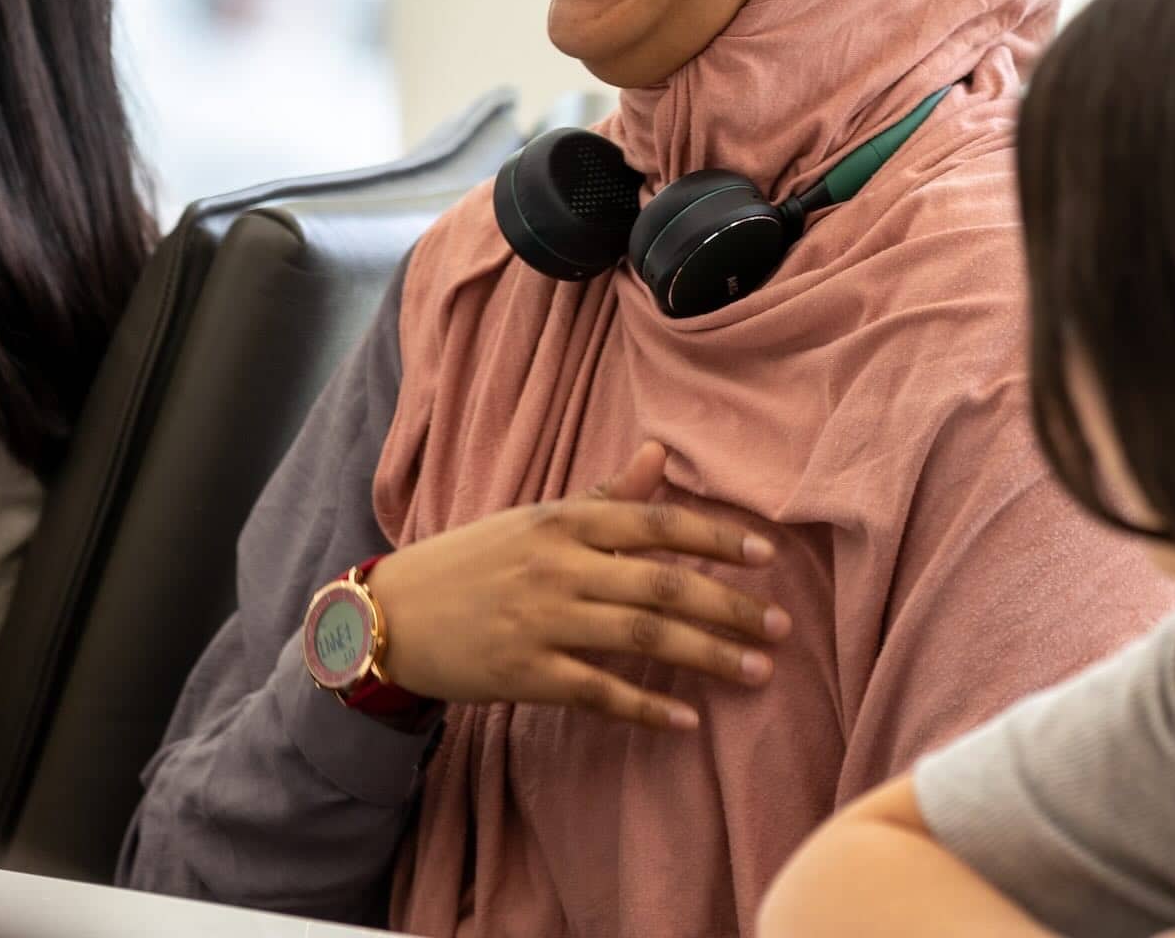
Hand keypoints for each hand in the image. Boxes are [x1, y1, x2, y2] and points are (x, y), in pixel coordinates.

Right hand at [368, 440, 789, 729]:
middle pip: (662, 585)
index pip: (656, 523)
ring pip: (642, 638)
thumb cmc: (475, 561)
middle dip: (728, 607)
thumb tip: (662, 453)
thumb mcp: (537, 519)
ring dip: (706, 657)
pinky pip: (599, 693)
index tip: (766, 554)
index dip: (715, 536)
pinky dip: (647, 708)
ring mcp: (542, 621)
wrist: (394, 612)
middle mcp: (559, 566)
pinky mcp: (525, 674)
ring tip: (755, 671)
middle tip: (780, 627)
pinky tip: (687, 721)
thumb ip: (606, 496)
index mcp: (565, 521)